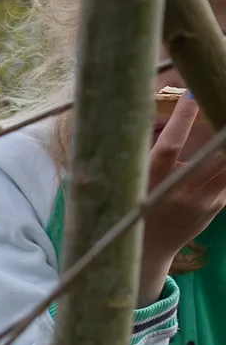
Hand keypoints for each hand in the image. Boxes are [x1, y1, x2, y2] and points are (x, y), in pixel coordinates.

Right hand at [139, 92, 225, 300]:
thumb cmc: (131, 211)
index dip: (182, 120)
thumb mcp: (129, 183)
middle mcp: (180, 192)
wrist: (147, 251)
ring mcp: (203, 201)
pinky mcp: (218, 205)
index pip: (169, 147)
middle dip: (224, 129)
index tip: (192, 93)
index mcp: (151, 184)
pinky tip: (224, 149)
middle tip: (223, 101)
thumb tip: (151, 116)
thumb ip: (143, 155)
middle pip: (215, 155)